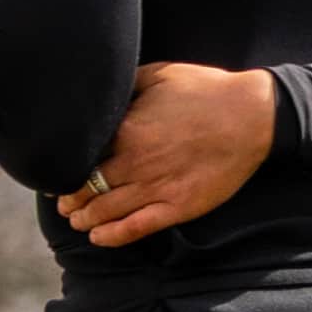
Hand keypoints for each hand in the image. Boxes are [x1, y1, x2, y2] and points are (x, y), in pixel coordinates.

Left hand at [52, 63, 275, 246]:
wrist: (254, 114)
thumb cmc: (206, 90)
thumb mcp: (158, 74)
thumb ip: (124, 86)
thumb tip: (98, 90)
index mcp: (126, 131)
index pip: (80, 157)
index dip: (63, 168)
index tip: (56, 172)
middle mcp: (136, 163)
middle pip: (86, 189)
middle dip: (69, 199)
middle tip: (63, 203)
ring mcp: (158, 187)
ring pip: (106, 212)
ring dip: (85, 219)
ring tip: (78, 220)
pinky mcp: (180, 206)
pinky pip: (136, 228)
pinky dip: (112, 236)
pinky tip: (99, 237)